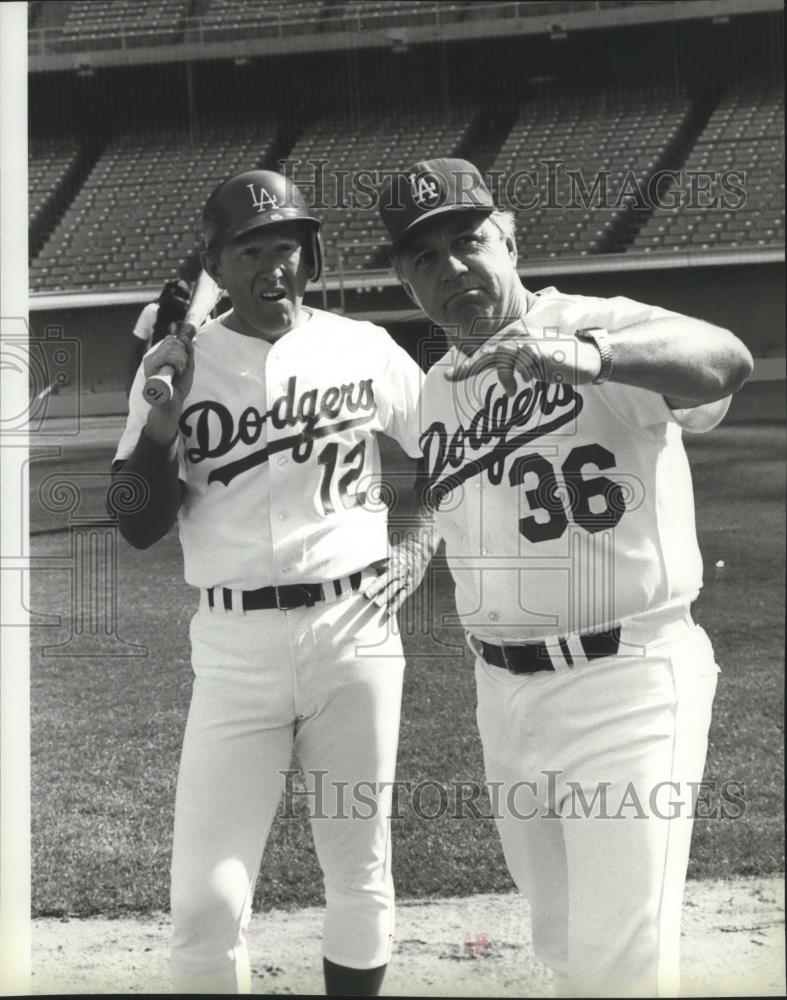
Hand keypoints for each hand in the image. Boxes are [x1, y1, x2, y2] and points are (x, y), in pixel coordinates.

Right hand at [142, 323, 195, 402]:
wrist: (175, 403)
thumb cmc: (179, 385)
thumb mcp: (187, 365)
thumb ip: (187, 350)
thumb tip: (184, 337)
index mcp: (157, 355)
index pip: (170, 339)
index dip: (181, 347)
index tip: (183, 361)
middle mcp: (151, 357)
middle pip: (171, 342)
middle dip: (182, 354)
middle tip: (181, 368)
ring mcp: (149, 363)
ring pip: (170, 348)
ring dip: (181, 360)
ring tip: (178, 371)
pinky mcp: (151, 369)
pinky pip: (168, 357)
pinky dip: (177, 364)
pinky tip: (176, 373)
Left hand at [362, 535, 432, 614]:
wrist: (419, 554)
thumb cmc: (397, 555)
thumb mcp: (388, 555)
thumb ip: (376, 561)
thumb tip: (358, 565)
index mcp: (390, 562)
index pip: (378, 568)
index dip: (370, 574)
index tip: (359, 581)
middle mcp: (398, 571)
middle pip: (386, 579)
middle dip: (376, 587)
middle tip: (366, 595)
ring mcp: (404, 580)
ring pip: (394, 589)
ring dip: (385, 598)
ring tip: (376, 605)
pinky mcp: (408, 588)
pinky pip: (401, 598)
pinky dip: (395, 605)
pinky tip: (388, 613)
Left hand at [444, 320, 601, 395]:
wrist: (587, 357)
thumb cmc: (558, 362)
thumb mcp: (530, 363)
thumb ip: (511, 364)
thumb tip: (494, 373)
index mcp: (515, 336)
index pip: (487, 350)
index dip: (468, 364)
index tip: (450, 377)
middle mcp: (518, 334)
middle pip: (487, 352)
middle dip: (469, 367)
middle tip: (452, 378)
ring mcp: (527, 340)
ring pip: (500, 356)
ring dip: (504, 377)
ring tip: (512, 392)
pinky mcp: (536, 350)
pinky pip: (517, 363)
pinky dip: (517, 375)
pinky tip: (526, 382)